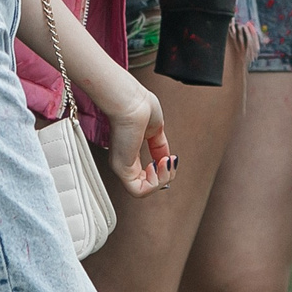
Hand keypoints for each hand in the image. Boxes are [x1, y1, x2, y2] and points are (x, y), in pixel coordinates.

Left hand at [94, 72, 178, 197]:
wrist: (131, 100)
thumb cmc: (139, 105)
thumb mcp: (155, 129)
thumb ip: (159, 145)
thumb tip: (166, 158)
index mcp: (130, 150)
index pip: (145, 172)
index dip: (162, 169)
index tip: (170, 157)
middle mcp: (124, 160)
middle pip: (145, 184)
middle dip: (164, 176)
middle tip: (168, 160)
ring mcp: (122, 165)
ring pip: (143, 190)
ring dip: (162, 179)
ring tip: (164, 162)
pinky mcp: (122, 169)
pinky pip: (139, 190)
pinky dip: (154, 182)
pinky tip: (158, 164)